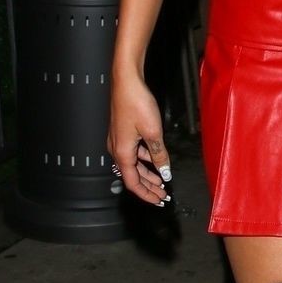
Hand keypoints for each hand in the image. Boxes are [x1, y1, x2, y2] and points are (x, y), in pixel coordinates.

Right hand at [108, 73, 172, 207]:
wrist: (126, 82)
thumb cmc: (137, 104)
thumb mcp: (153, 132)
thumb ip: (159, 155)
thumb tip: (164, 172)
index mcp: (122, 153)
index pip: (132, 183)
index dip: (146, 194)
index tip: (158, 200)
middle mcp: (117, 149)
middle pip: (132, 175)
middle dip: (148, 187)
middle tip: (162, 195)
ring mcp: (118, 140)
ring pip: (133, 164)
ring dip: (147, 174)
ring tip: (161, 181)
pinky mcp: (122, 132)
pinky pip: (133, 152)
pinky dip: (144, 160)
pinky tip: (155, 161)